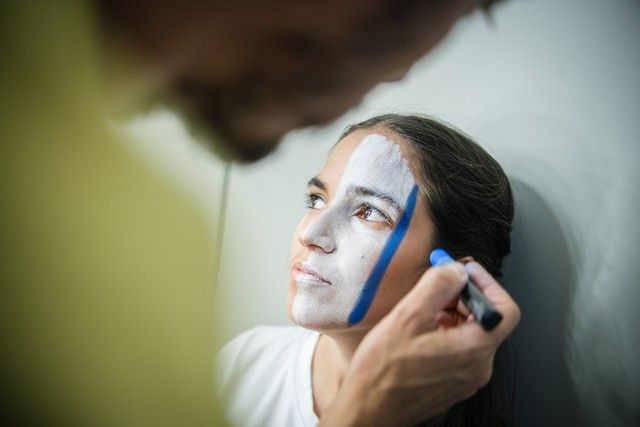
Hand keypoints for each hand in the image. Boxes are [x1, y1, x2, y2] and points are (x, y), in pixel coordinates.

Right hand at [319, 261, 520, 426]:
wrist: (368, 409)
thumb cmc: (383, 371)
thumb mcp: (408, 316)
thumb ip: (438, 285)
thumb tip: (455, 269)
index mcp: (474, 350)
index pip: (505, 309)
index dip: (486, 283)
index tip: (463, 272)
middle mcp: (478, 368)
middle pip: (485, 319)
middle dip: (461, 297)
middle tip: (435, 286)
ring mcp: (466, 379)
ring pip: (469, 334)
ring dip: (450, 314)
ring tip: (420, 312)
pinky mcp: (452, 384)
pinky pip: (458, 350)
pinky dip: (443, 332)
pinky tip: (417, 332)